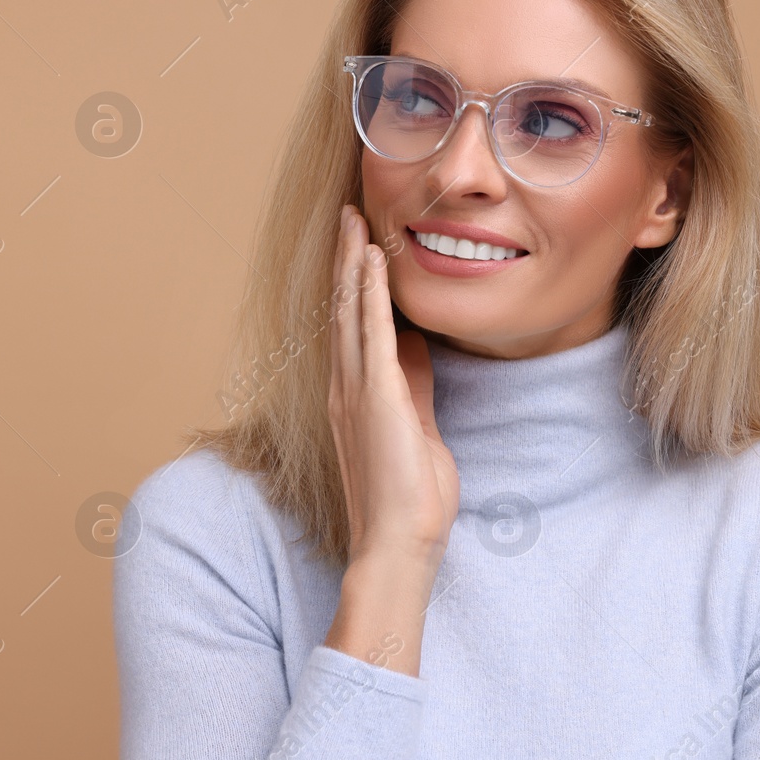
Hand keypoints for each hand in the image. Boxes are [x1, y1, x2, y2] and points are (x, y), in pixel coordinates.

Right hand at [326, 205, 460, 571]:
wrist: (398, 544)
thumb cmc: (410, 498)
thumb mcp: (417, 427)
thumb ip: (412, 387)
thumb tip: (416, 349)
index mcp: (356, 396)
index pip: (353, 327)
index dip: (354, 284)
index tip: (361, 246)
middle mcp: (346, 387)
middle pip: (342, 309)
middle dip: (346, 259)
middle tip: (349, 216)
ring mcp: (357, 391)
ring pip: (349, 312)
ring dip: (352, 262)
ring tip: (355, 221)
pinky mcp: (376, 397)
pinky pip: (371, 333)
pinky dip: (369, 293)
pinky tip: (371, 260)